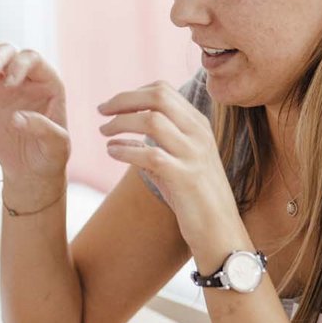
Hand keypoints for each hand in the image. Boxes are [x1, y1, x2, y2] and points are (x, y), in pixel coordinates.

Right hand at [0, 44, 69, 200]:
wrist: (29, 170)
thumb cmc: (50, 155)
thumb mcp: (57, 146)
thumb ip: (44, 130)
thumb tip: (17, 117)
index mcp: (47, 82)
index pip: (32, 59)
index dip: (19, 65)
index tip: (9, 84)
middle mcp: (24, 79)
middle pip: (9, 52)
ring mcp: (1, 86)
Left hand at [98, 82, 247, 266]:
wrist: (221, 232)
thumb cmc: (195, 198)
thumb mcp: (177, 163)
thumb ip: (154, 145)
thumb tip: (120, 136)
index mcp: (198, 125)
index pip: (164, 91)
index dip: (133, 93)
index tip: (112, 105)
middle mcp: (199, 134)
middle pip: (158, 97)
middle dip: (123, 99)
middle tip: (101, 110)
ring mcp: (194, 155)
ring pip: (152, 121)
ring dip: (121, 123)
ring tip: (103, 132)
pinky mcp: (185, 178)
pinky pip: (149, 154)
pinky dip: (125, 150)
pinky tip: (112, 152)